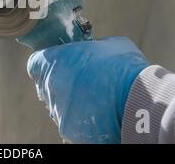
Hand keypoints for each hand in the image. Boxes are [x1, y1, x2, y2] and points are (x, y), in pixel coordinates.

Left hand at [27, 36, 148, 143]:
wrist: (140, 101)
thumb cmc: (123, 67)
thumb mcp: (108, 44)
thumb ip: (92, 46)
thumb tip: (94, 48)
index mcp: (52, 63)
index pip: (35, 63)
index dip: (47, 62)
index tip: (60, 63)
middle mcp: (50, 88)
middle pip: (46, 86)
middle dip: (60, 82)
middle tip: (82, 81)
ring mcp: (59, 112)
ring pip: (58, 106)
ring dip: (70, 102)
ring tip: (95, 99)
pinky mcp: (71, 131)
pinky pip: (71, 123)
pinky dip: (81, 119)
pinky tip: (99, 113)